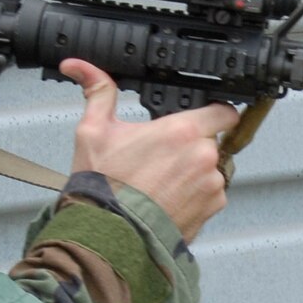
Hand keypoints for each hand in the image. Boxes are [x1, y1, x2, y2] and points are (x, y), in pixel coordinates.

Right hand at [62, 59, 239, 241]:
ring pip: (210, 170)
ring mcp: (211, 185)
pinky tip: (168, 200)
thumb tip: (79, 66)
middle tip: (162, 158)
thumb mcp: (93, 131)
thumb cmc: (102, 187)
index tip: (202, 117)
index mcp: (182, 130)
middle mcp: (203, 156)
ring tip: (161, 183)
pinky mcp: (211, 210)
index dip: (214, 112)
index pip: (223, 110)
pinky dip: (195, 197)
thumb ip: (97, 91)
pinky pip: (210, 196)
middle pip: (211, 141)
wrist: (108, 236)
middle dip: (191, 147)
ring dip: (194, 173)